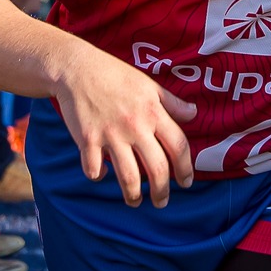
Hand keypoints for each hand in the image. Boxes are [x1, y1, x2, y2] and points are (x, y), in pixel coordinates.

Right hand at [54, 46, 196, 205]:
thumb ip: (172, 102)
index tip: (186, 182)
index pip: (178, 147)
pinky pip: (95, 170)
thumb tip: (193, 113)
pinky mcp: (88, 140)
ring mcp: (111, 135)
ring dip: (133, 195)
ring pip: (128, 177)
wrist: (77, 68)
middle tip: (161, 202)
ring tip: (135, 201)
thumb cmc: (115, 75)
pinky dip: (98, 176)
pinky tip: (101, 174)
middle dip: (161, 192)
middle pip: (157, 169)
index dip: (186, 168)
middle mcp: (135, 126)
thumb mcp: (148, 85)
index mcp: (153, 112)